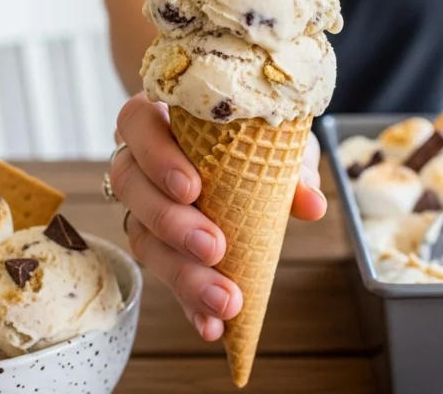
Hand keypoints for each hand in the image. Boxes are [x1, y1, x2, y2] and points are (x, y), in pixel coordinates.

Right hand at [109, 93, 326, 340]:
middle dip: (171, 222)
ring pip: (141, 235)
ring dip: (181, 274)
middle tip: (214, 248)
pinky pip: (162, 273)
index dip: (158, 156)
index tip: (192, 187)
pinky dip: (189, 303)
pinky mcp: (154, 242)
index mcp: (158, 116)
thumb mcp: (275, 137)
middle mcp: (137, 156)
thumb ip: (289, 164)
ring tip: (223, 300)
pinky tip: (212, 326)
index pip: (137, 124)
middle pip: (131, 186)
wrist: (241, 144)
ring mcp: (140, 202)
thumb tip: (311, 204)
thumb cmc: (251, 132)